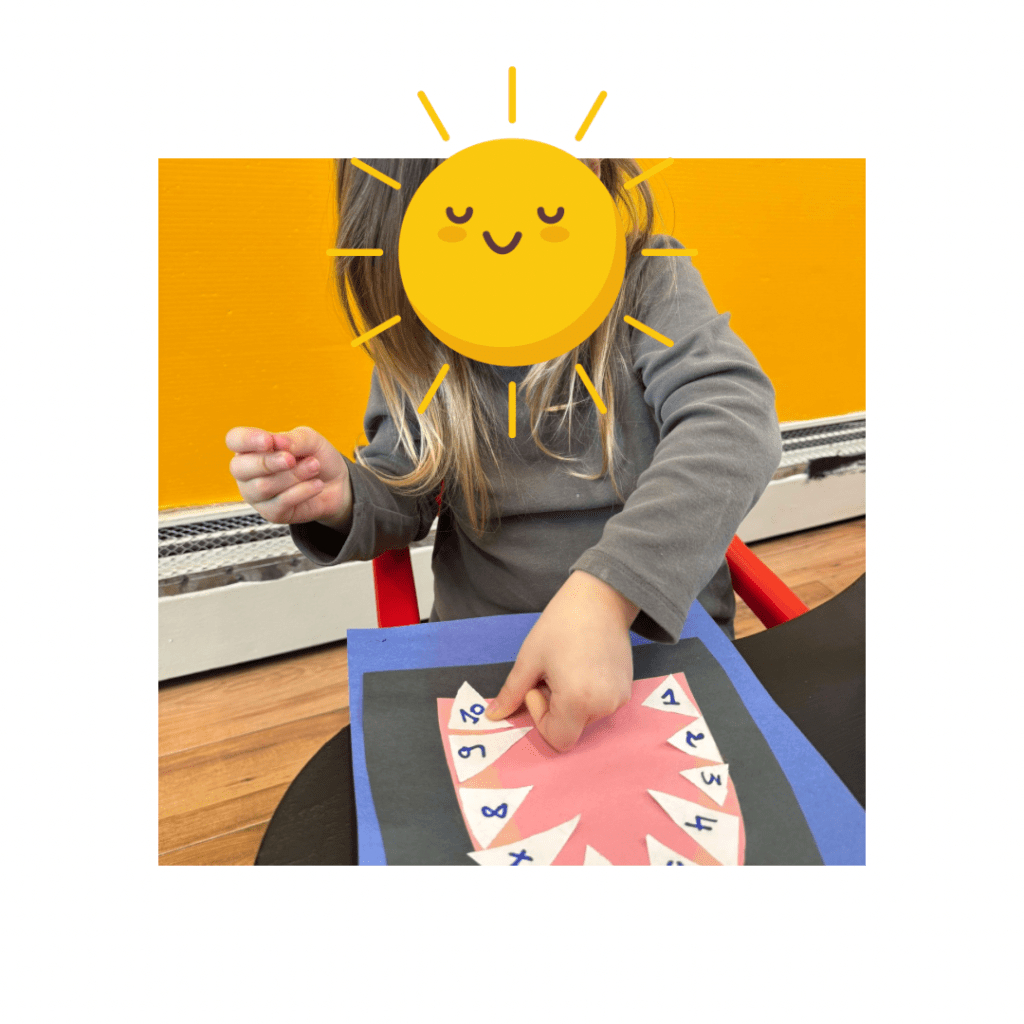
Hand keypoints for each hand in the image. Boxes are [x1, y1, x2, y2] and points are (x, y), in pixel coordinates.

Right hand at [225, 425, 352, 528]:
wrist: (336, 485)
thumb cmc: (316, 458)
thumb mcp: (310, 440)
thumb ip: (294, 439)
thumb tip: (277, 442)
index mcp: (251, 448)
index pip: (234, 440)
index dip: (247, 440)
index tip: (268, 441)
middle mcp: (247, 472)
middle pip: (240, 468)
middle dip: (268, 462)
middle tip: (292, 459)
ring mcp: (256, 495)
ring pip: (263, 486)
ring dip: (292, 475)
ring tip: (314, 466)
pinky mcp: (271, 513)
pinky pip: (280, 503)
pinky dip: (302, 491)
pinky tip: (316, 485)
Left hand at [485, 571, 638, 751]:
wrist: (602, 597)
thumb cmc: (561, 624)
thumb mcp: (530, 658)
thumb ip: (512, 692)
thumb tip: (493, 716)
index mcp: (579, 701)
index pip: (557, 739)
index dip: (540, 718)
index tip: (538, 685)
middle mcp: (604, 706)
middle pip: (571, 728)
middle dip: (554, 706)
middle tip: (552, 672)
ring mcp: (619, 698)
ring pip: (584, 717)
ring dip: (570, 699)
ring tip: (567, 666)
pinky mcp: (627, 688)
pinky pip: (599, 704)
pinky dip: (586, 693)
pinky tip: (582, 665)